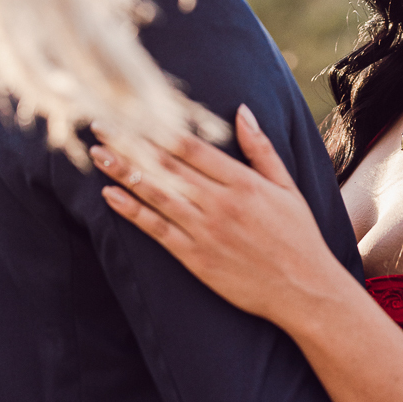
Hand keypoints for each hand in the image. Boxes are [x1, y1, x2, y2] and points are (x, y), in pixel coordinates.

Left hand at [90, 106, 343, 327]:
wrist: (304, 290)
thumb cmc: (298, 235)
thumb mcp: (286, 186)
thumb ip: (260, 148)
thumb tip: (242, 110)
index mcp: (243, 182)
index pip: (191, 147)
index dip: (159, 127)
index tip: (134, 110)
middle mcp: (220, 203)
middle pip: (167, 166)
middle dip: (131, 143)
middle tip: (101, 124)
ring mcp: (205, 232)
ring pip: (157, 194)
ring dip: (124, 173)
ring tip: (98, 155)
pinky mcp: (195, 258)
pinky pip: (156, 230)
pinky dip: (132, 212)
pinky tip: (110, 196)